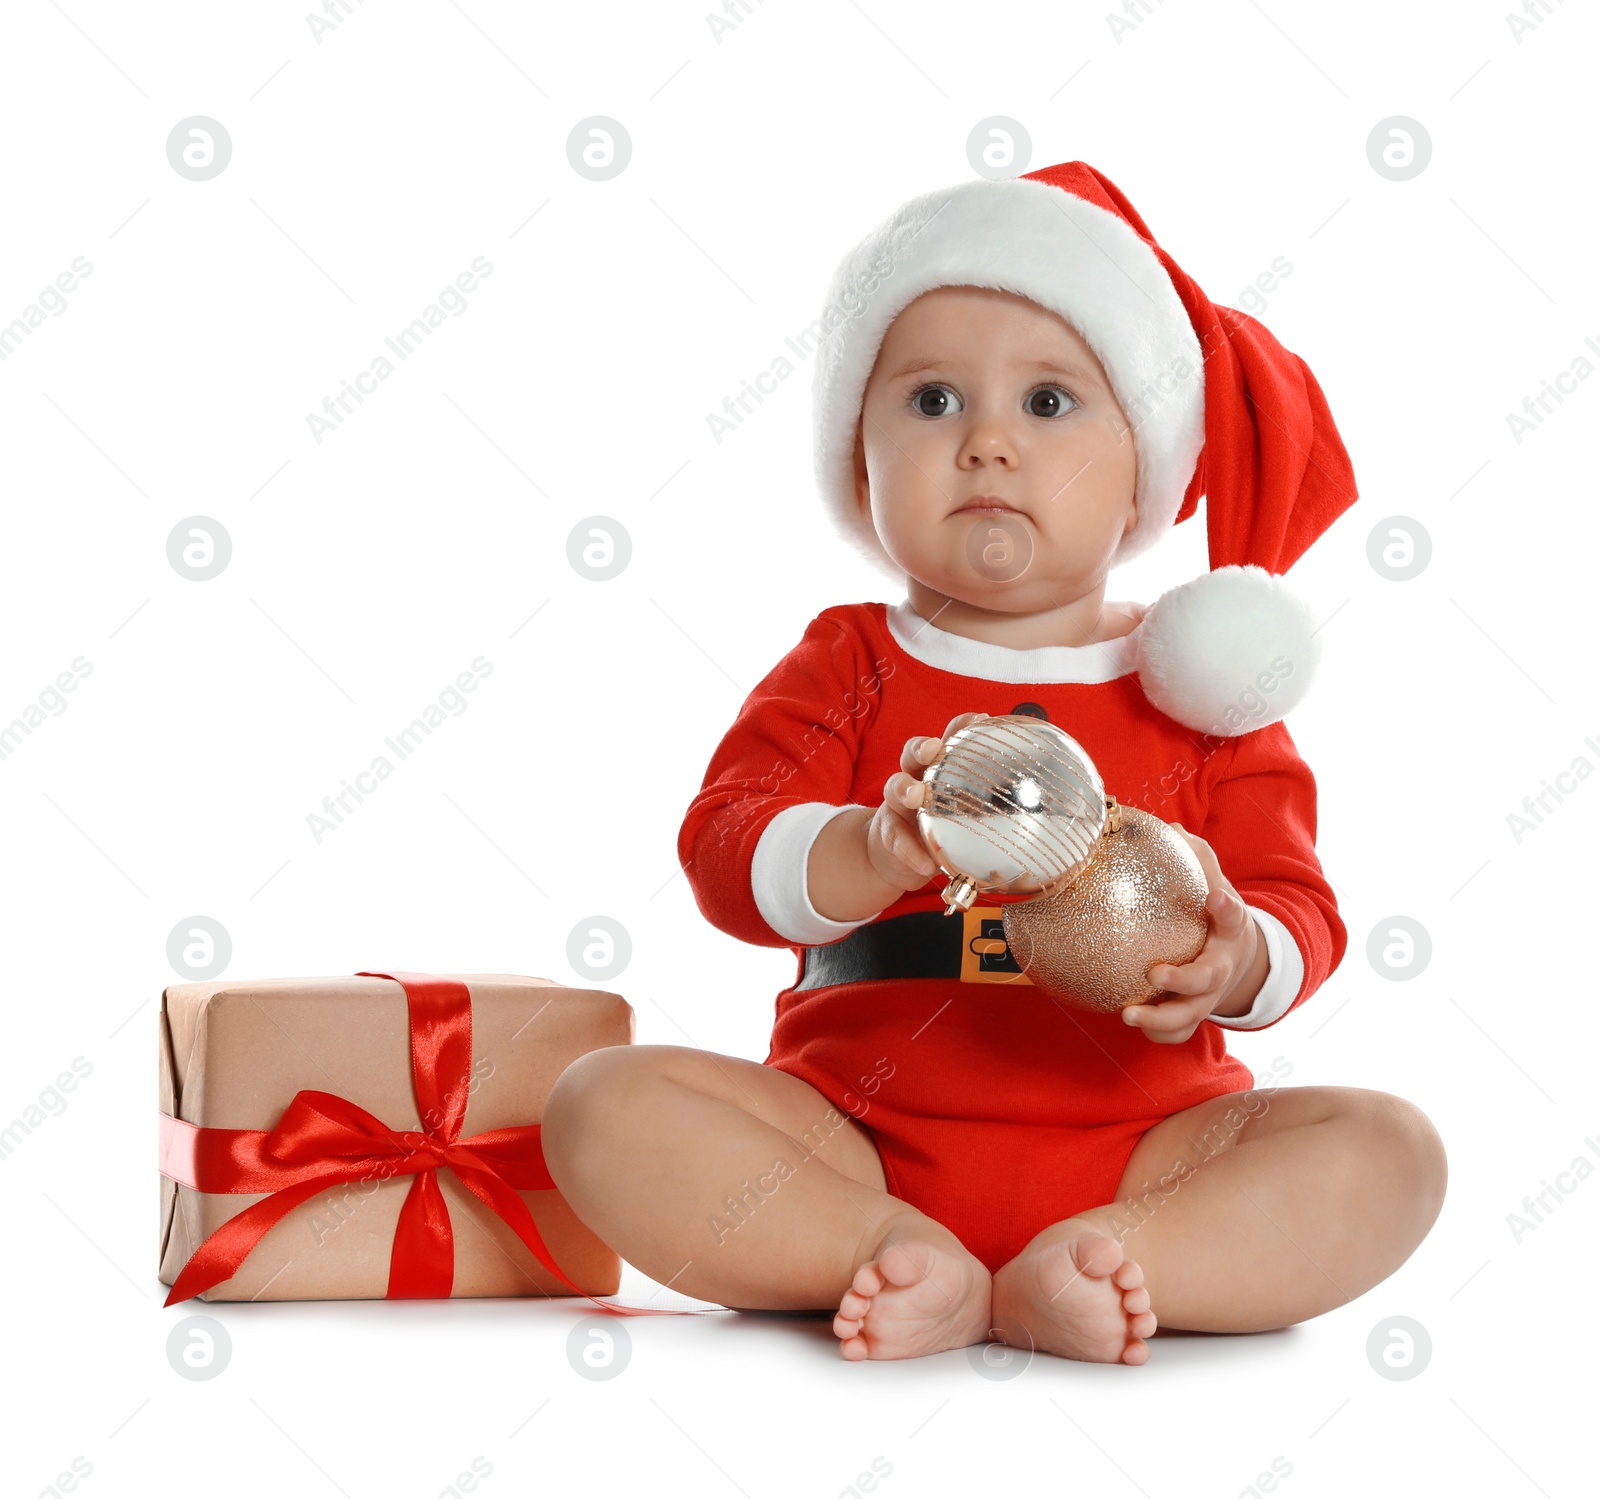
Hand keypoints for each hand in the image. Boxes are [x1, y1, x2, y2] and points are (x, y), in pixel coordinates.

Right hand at [865, 711, 990, 893]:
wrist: (897, 858)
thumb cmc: (941, 831)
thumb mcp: (969, 818)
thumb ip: (997, 812)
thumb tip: (1048, 815)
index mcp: (939, 771)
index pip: (950, 739)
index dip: (962, 727)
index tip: (982, 719)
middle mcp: (916, 780)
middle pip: (913, 753)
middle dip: (922, 747)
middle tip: (934, 749)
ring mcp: (898, 805)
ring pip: (894, 786)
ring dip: (905, 789)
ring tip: (915, 798)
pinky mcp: (888, 832)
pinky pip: (896, 839)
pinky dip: (911, 851)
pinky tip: (926, 864)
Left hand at [1120, 822, 1263, 1043]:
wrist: (1242, 960)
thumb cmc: (1214, 916)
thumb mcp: (1214, 884)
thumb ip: (1196, 858)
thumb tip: (1170, 827)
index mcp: (1228, 932)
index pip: (1233, 916)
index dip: (1226, 907)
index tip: (1213, 896)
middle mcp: (1220, 969)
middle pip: (1208, 981)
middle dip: (1183, 980)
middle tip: (1155, 973)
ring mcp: (1207, 998)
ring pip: (1190, 1017)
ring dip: (1161, 1019)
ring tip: (1128, 1013)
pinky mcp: (1194, 1016)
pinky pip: (1178, 1034)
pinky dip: (1157, 1033)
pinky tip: (1130, 1019)